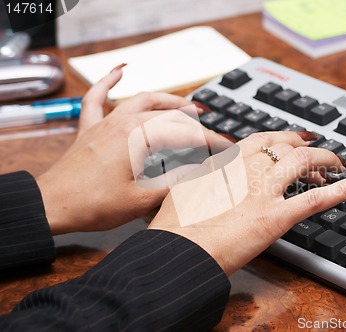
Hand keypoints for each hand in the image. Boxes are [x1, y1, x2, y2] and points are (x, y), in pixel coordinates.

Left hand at [37, 65, 220, 234]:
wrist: (52, 205)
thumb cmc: (93, 204)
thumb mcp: (142, 198)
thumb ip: (175, 182)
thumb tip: (200, 171)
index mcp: (139, 138)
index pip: (185, 134)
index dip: (210, 142)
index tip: (227, 148)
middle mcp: (123, 122)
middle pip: (169, 116)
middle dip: (195, 125)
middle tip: (212, 135)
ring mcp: (106, 122)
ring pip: (142, 101)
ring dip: (168, 101)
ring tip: (189, 106)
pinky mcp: (91, 128)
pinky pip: (97, 97)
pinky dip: (108, 81)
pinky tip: (120, 71)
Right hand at [148, 131, 345, 274]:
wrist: (176, 252)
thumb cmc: (174, 228)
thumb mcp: (181, 192)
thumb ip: (200, 180)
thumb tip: (207, 176)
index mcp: (223, 162)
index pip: (259, 140)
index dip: (282, 136)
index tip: (293, 138)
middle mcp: (245, 170)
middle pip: (285, 146)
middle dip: (306, 146)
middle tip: (319, 151)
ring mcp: (262, 191)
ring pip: (302, 162)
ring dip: (326, 159)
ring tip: (338, 164)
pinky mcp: (275, 217)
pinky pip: (315, 199)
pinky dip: (342, 189)